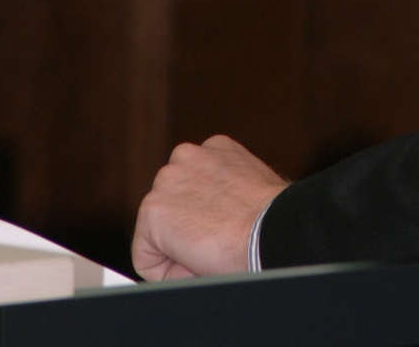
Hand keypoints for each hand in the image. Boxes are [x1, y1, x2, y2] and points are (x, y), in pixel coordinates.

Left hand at [132, 134, 287, 280]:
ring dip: (179, 247)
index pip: (192, 190)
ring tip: (211, 247)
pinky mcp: (152, 211)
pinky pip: (147, 257)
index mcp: (214, 149)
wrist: (269, 230)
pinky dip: (166, 271)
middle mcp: (186, 156)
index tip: (229, 227)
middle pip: (173, 208)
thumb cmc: (272, 218)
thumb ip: (227, 190)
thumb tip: (218, 216)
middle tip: (220, 240)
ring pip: (159, 232)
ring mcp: (167, 181)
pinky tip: (196, 260)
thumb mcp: (252, 186)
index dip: (209, 219)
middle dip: (190, 229)